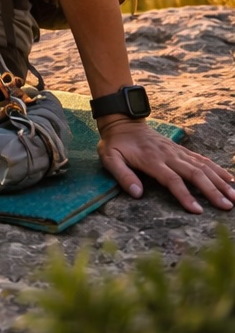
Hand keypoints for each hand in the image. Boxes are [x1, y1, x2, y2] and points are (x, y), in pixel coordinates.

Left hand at [97, 117, 234, 213]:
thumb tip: (137, 194)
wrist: (122, 122)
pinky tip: (231, 179)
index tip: (198, 211)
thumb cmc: (115, 143)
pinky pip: (202, 159)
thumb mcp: (109, 157)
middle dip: (212, 190)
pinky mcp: (181, 150)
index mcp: (151, 160)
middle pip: (194, 173)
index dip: (185, 195)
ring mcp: (177, 151)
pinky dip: (217, 169)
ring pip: (203, 166)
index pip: (172, 180)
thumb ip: (122, 175)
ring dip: (220, 181)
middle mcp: (168, 155)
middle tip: (227, 206)